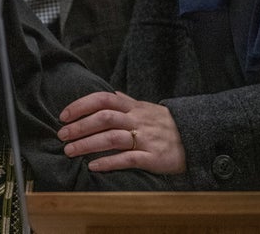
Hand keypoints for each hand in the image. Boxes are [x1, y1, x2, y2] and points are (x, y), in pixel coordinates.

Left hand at [57, 91, 185, 174]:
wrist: (198, 139)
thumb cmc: (166, 125)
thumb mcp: (147, 108)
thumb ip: (127, 101)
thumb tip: (110, 92)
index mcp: (134, 107)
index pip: (103, 99)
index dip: (81, 105)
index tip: (63, 115)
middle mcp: (137, 120)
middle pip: (104, 118)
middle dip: (79, 126)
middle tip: (61, 135)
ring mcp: (146, 138)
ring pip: (112, 138)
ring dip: (87, 144)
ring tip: (70, 151)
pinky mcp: (154, 157)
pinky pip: (128, 159)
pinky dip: (108, 162)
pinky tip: (93, 166)